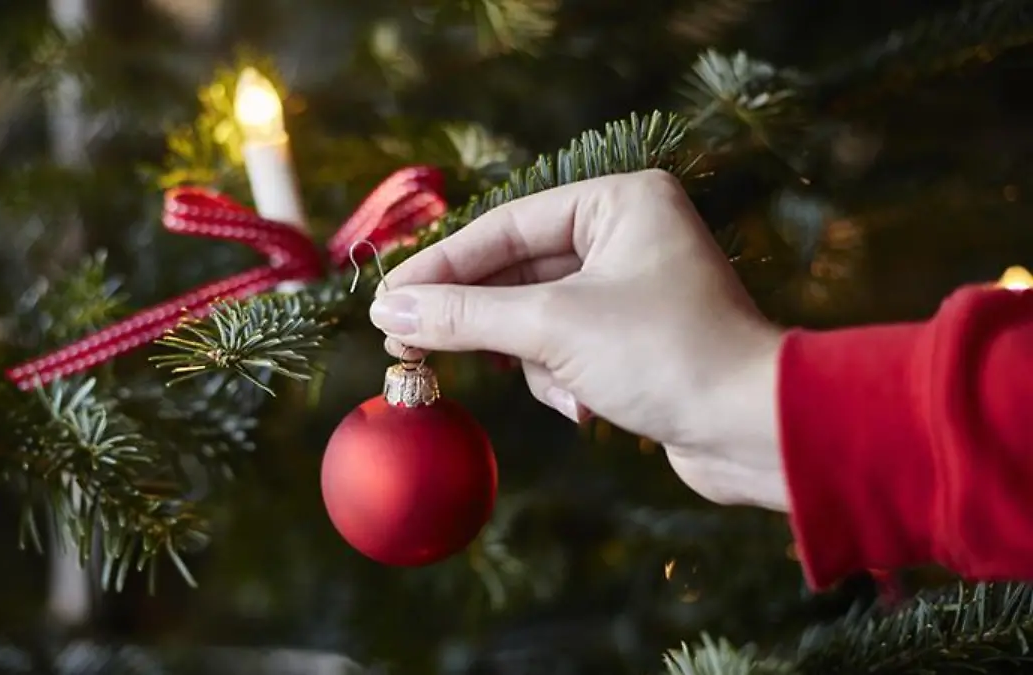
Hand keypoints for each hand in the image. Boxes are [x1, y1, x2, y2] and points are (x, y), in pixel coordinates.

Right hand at [368, 170, 789, 510]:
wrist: (752, 430)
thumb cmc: (666, 354)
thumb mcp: (552, 327)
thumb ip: (466, 315)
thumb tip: (392, 312)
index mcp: (619, 202)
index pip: (504, 226)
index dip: (440, 265)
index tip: (387, 301)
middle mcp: (626, 234)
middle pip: (515, 271)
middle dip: (479, 319)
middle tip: (405, 346)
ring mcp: (629, 288)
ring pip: (533, 317)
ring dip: (533, 360)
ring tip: (558, 387)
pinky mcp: (630, 338)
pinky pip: (562, 348)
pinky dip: (561, 379)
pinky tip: (585, 405)